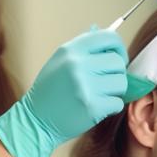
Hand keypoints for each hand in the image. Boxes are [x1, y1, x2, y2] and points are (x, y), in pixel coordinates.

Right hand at [0, 27, 127, 156]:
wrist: (35, 119)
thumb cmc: (50, 90)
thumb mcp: (59, 61)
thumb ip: (82, 49)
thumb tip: (105, 37)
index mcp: (71, 50)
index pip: (108, 37)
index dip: (118, 48)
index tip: (117, 58)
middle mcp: (78, 64)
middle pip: (118, 62)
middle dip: (115, 73)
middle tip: (105, 81)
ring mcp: (86, 86)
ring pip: (121, 83)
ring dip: (114, 91)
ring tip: (99, 94)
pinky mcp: (93, 107)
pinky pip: (117, 103)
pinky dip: (110, 107)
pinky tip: (96, 107)